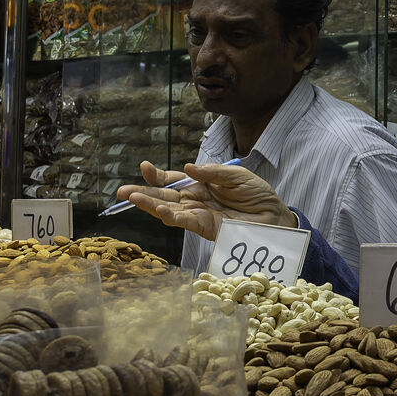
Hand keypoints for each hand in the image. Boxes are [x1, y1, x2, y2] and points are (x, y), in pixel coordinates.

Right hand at [112, 162, 297, 240]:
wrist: (275, 218)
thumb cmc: (257, 195)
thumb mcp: (236, 175)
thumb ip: (212, 172)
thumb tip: (189, 167)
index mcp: (200, 184)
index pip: (173, 180)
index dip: (157, 176)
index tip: (144, 167)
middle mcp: (195, 200)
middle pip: (163, 196)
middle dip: (142, 193)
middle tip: (121, 192)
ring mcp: (198, 215)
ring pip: (168, 210)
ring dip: (150, 205)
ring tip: (132, 199)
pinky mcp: (205, 228)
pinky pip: (184, 222)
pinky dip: (170, 216)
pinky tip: (158, 210)